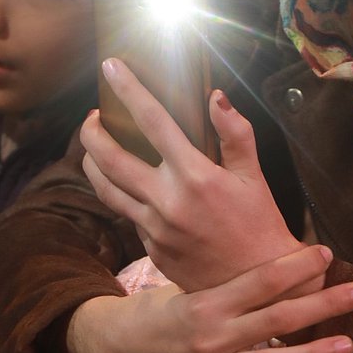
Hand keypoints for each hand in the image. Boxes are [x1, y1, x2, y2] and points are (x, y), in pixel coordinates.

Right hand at [67, 245, 352, 352]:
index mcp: (205, 306)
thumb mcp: (185, 288)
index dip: (296, 268)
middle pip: (277, 322)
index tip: (326, 254)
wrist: (115, 350)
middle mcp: (213, 341)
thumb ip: (227, 286)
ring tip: (347, 345)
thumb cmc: (155, 312)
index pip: (260, 283)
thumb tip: (276, 268)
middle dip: (322, 305)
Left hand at [81, 61, 306, 293]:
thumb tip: (215, 96)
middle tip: (92, 117)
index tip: (111, 66)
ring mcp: (154, 227)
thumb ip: (235, 134)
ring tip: (95, 147)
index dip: (128, 89)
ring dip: (92, 162)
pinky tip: (130, 186)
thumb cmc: (261, 226)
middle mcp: (167, 200)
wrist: (258, 287)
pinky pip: (127, 214)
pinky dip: (123, 194)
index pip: (152, 121)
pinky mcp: (150, 248)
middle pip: (108, 157)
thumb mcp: (255, 177)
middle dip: (92, 131)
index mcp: (195, 176)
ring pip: (106, 188)